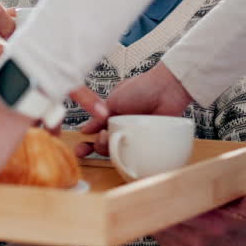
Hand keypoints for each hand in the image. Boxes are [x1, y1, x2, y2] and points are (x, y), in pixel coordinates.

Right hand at [75, 62, 192, 157]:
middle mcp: (122, 127)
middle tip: (85, 148)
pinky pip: (135, 153)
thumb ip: (99, 117)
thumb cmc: (140, 89)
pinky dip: (127, 156)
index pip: (95, 131)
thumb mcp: (113, 101)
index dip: (86, 141)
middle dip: (92, 148)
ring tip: (105, 138)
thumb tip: (85, 130)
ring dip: (104, 148)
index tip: (79, 148)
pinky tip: (120, 152)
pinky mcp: (148, 142)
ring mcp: (134, 135)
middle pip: (103, 144)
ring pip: (116, 149)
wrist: (166, 89)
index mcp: (112, 116)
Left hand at [153, 186, 245, 245]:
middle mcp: (193, 238)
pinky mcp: (165, 245)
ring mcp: (177, 243)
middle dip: (158, 196)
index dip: (177, 196)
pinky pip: (151, 227)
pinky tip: (144, 198)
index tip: (169, 180)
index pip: (189, 211)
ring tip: (144, 182)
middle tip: (150, 175)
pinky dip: (148, 213)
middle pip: (168, 214)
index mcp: (214, 228)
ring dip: (151, 204)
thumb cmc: (235, 227)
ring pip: (156, 220)